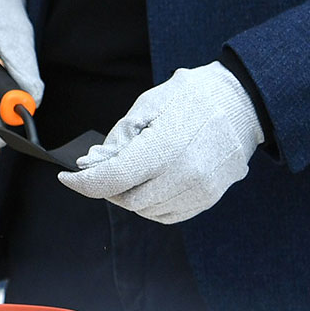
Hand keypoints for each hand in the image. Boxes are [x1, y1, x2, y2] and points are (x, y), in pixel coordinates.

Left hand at [58, 62, 260, 223]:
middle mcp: (185, 175)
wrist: (242, 102)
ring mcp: (200, 191)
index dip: (84, 183)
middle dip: (106, 186)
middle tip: (101, 168)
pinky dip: (150, 203)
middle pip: (127, 199)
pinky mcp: (209, 198)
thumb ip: (120, 137)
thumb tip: (92, 164)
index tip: (67, 178)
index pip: (113, 179)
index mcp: (165, 147)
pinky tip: (149, 182)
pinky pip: (168, 214)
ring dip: (128, 196)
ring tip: (129, 170)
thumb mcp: (149, 104)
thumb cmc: (192, 96)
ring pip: (146, 210)